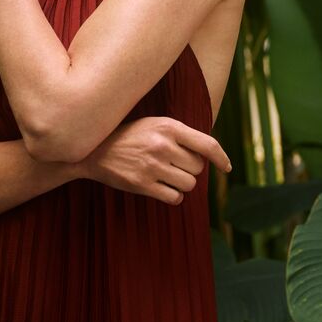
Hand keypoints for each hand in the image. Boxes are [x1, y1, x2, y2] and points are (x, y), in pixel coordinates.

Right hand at [79, 115, 231, 203]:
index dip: (222, 158)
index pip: (208, 144)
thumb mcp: (156, 124)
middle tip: (175, 165)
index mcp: (169, 127)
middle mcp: (163, 145)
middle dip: (191, 169)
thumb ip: (181, 134)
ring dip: (183, 184)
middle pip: (198, 168)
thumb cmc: (131, 136)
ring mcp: (152, 166)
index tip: (227, 167)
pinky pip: (175, 197)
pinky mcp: (142, 184)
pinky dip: (173, 195)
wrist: (94, 150)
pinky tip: (162, 187)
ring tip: (167, 175)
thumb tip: (211, 152)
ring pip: (189, 184)